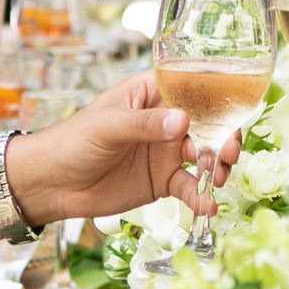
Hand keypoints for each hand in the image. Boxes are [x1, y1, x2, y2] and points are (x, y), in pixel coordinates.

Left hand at [3, 73, 216, 223]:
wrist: (52, 184)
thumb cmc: (72, 141)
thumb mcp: (108, 127)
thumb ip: (145, 125)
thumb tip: (183, 121)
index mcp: (151, 93)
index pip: (190, 84)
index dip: (216, 91)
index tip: (236, 103)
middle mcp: (164, 119)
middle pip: (207, 121)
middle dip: (225, 134)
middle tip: (230, 151)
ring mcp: (165, 150)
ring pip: (205, 153)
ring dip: (218, 164)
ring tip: (219, 177)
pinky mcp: (162, 181)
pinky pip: (190, 186)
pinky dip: (201, 195)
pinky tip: (207, 205)